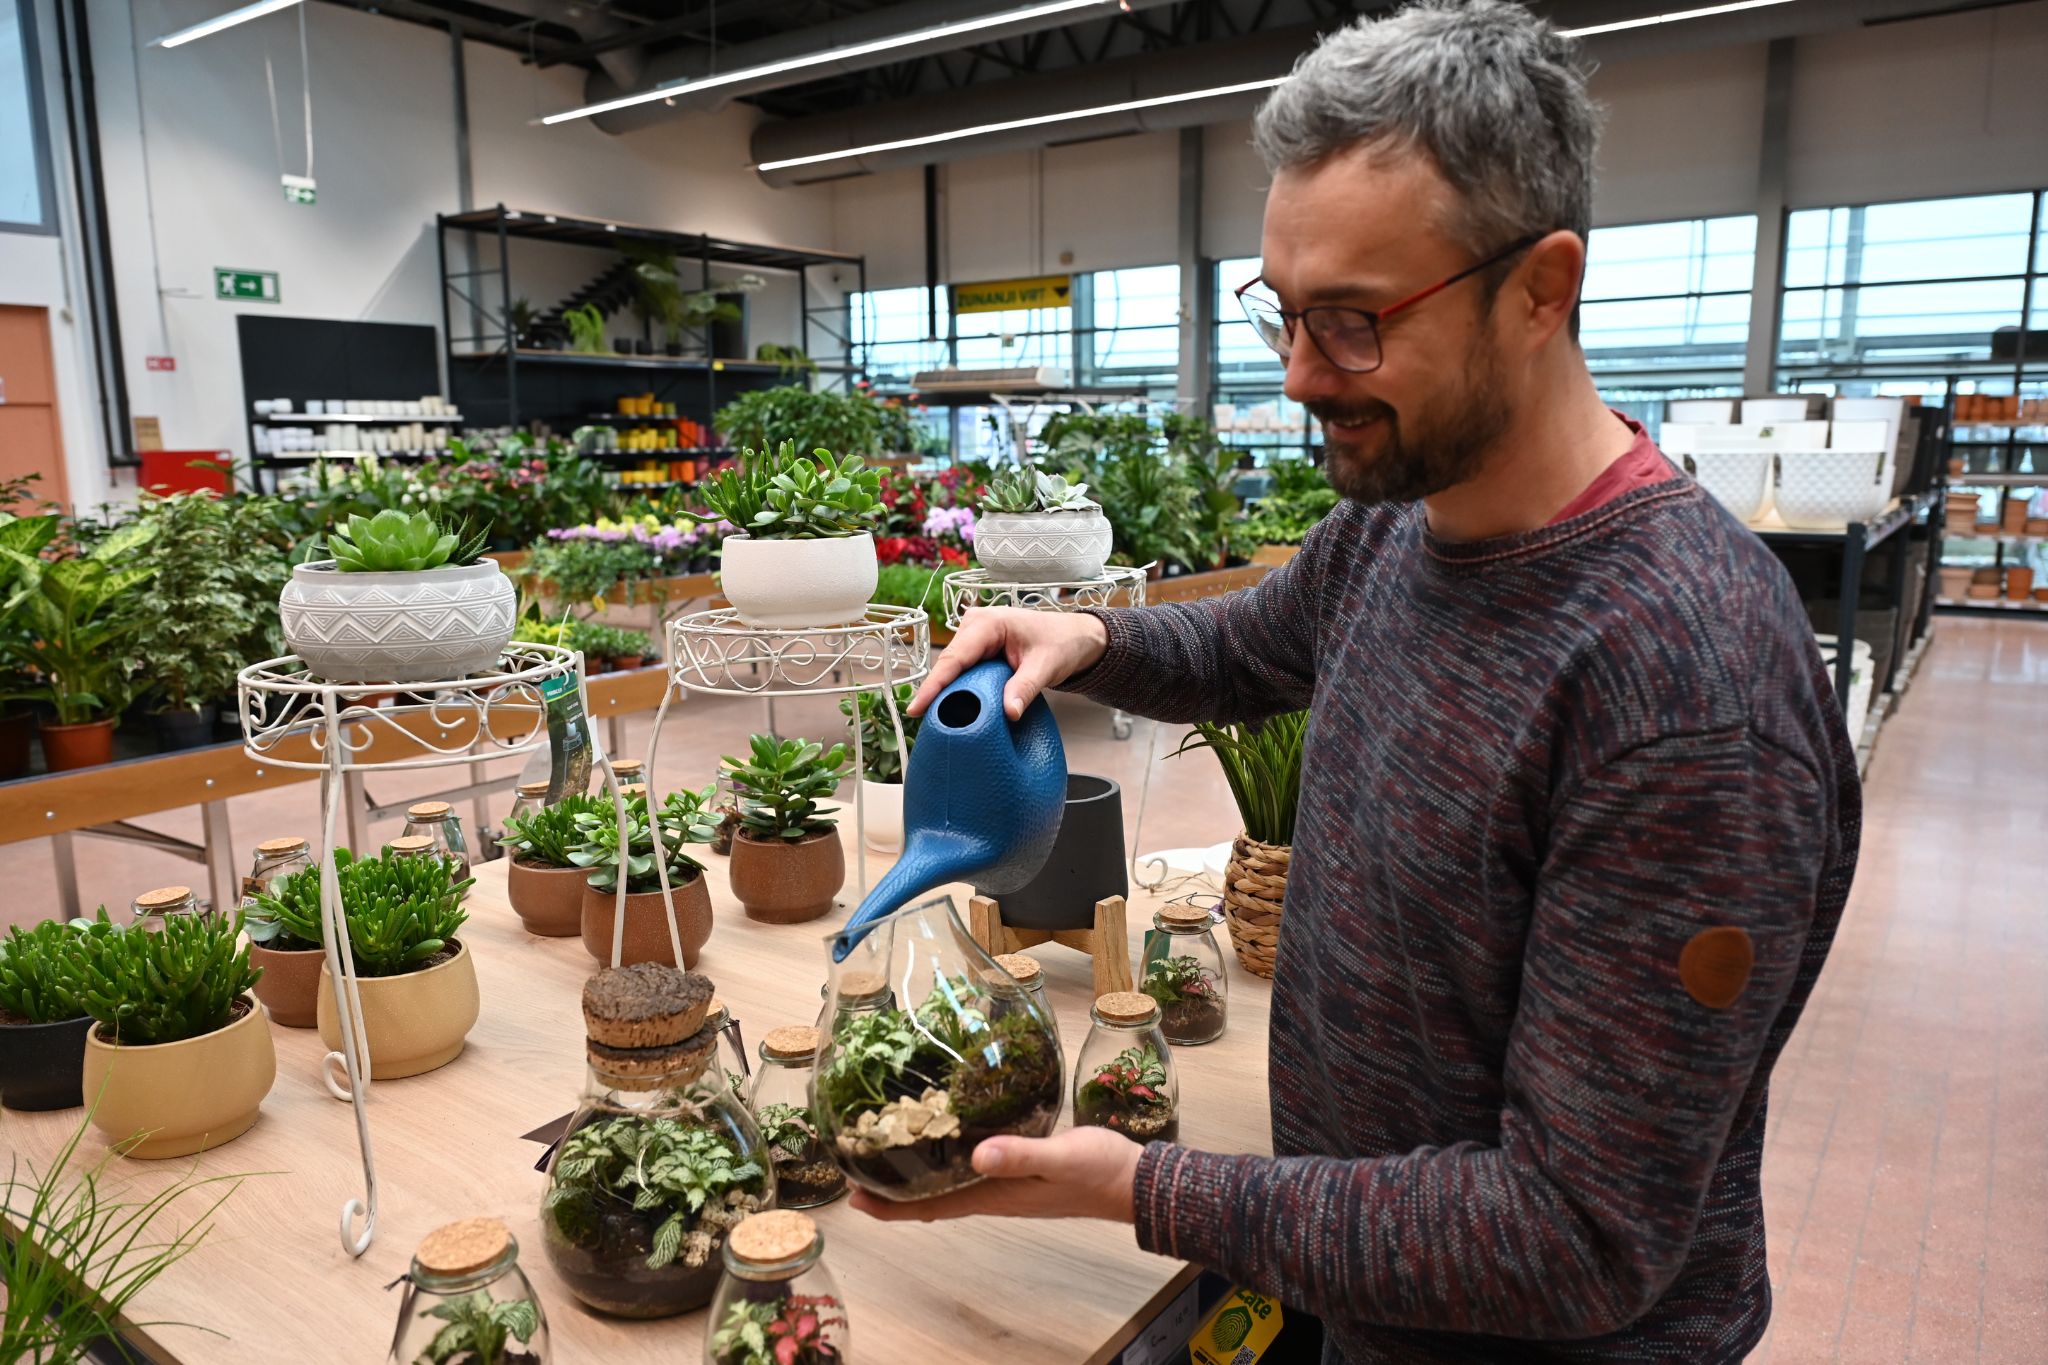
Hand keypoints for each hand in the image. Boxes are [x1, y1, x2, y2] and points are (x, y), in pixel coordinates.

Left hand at [850, 1127, 1143, 1223]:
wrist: (1135, 1181)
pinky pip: (969, 1169)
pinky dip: (946, 1158)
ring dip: (914, 1174)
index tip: (851, 1196)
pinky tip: (943, 1136)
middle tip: (853, 1167)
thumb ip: (1020, 1156)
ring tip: (885, 1150)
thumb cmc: (1100, 1171)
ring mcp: (1006, 1183)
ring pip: (947, 1184)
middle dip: (890, 1189)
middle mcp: (993, 1193)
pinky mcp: (1019, 1168)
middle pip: (929, 1199)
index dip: (888, 1207)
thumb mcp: (1060, 1158)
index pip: (929, 1208)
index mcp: (995, 1195)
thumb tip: (976, 1155)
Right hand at [907, 608, 1109, 720]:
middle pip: (948, 665)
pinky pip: (961, 671)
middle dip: (936, 693)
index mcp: (988, 623)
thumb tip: (1009, 713)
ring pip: (952, 669)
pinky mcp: (977, 649)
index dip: (934, 685)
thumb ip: (1025, 688)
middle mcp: (974, 625)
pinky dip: (958, 689)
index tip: (916, 708)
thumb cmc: (1061, 643)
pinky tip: (951, 709)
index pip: (954, 658)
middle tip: (923, 723)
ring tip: (933, 721)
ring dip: (946, 693)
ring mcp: (973, 636)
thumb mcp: (1045, 666)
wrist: (1072, 637)